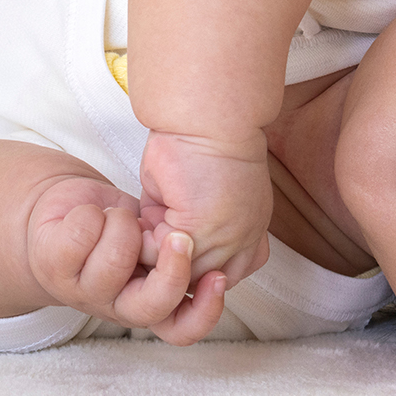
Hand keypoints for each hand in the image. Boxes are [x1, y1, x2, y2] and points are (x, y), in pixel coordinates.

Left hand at [26, 177, 226, 344]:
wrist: (74, 204)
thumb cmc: (128, 222)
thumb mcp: (166, 237)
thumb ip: (195, 254)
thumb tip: (225, 261)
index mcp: (151, 301)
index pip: (183, 328)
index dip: (204, 311)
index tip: (216, 277)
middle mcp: (118, 305)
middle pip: (150, 310)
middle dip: (169, 271)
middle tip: (178, 236)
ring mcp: (84, 290)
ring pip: (114, 262)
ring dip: (124, 224)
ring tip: (121, 214)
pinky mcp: (52, 265)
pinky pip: (81, 234)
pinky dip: (92, 212)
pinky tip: (93, 213)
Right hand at [136, 129, 272, 290]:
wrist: (208, 113)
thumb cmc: (201, 139)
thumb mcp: (202, 191)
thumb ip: (190, 222)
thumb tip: (162, 244)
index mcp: (250, 228)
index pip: (229, 273)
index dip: (196, 267)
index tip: (173, 247)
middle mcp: (246, 239)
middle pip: (204, 282)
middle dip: (173, 265)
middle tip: (152, 237)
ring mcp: (228, 238)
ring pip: (180, 275)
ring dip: (155, 254)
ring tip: (145, 226)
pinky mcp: (204, 229)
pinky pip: (164, 256)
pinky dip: (145, 241)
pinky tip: (144, 218)